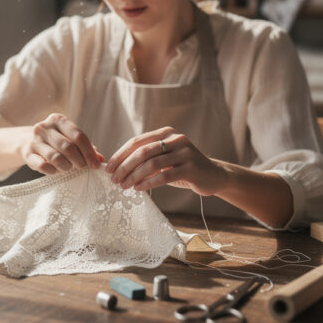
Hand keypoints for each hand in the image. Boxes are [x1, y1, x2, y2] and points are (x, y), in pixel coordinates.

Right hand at [23, 113, 105, 174]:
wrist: (27, 141)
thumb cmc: (55, 141)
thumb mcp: (70, 139)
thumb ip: (87, 148)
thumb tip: (101, 160)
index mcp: (58, 119)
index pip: (78, 135)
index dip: (89, 152)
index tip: (95, 164)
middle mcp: (44, 127)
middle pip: (68, 147)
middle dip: (79, 161)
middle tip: (82, 167)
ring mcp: (34, 140)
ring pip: (56, 158)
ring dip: (66, 167)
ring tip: (68, 168)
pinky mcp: (27, 153)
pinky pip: (44, 166)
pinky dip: (53, 171)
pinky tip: (56, 170)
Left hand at [105, 127, 227, 195]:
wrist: (214, 176)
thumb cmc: (182, 168)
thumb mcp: (164, 159)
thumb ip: (146, 158)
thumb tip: (116, 166)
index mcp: (166, 133)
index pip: (137, 141)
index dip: (120, 155)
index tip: (108, 168)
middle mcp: (176, 139)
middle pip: (142, 151)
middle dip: (124, 166)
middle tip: (114, 179)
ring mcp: (185, 153)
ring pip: (152, 164)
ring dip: (134, 176)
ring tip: (123, 186)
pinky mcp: (191, 168)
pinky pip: (164, 176)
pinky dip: (148, 183)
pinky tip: (138, 189)